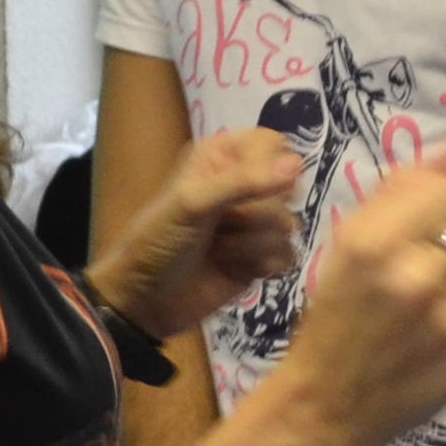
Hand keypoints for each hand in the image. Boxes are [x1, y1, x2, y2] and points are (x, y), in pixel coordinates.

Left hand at [93, 128, 303, 342]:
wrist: (147, 300)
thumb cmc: (159, 241)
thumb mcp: (193, 203)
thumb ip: (244, 182)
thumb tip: (298, 165)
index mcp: (222, 158)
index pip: (272, 144)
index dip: (270, 167)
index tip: (254, 187)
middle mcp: (244, 186)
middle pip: (287, 189)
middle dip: (256, 214)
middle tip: (223, 225)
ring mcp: (256, 224)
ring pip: (288, 225)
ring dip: (252, 244)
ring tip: (219, 251)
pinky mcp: (263, 257)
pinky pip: (289, 254)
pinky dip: (262, 265)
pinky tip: (235, 270)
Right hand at [273, 155, 445, 445]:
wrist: (326, 408)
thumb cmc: (335, 320)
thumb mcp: (349, 247)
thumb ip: (401, 192)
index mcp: (374, 243)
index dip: (443, 209)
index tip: (428, 231)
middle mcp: (416, 277)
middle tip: (425, 282)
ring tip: (431, 319)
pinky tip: (445, 345)